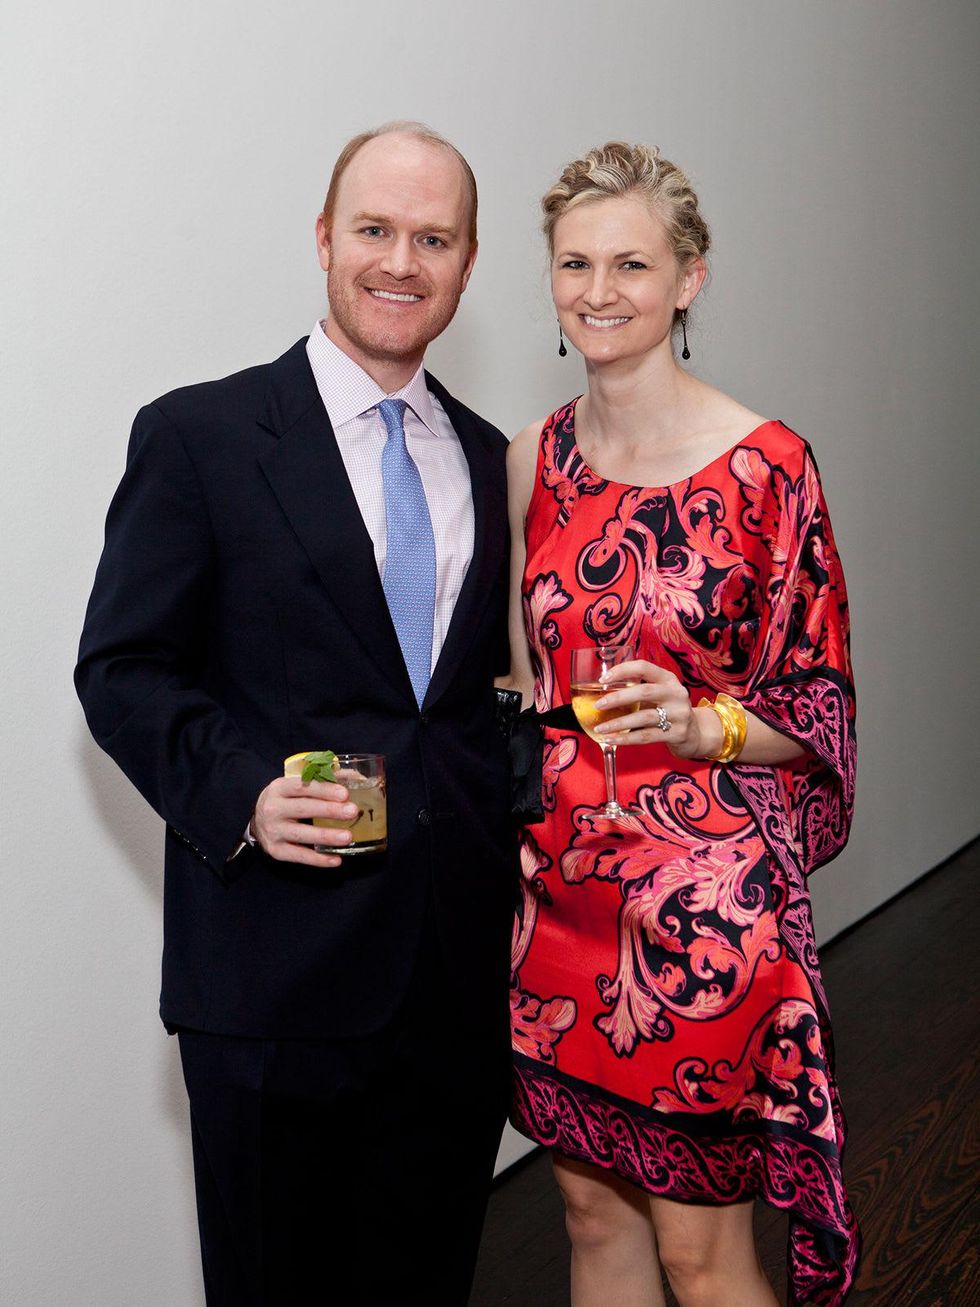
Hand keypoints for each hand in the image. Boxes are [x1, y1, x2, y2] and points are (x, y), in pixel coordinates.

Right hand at [251, 776, 357, 868]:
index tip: (344, 794)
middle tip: (352, 811)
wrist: (259, 821)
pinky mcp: (276, 851)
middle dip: (329, 810)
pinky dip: (318, 859)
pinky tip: (336, 859)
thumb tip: (355, 777)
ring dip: (326, 836)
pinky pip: (299, 856)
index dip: (324, 790)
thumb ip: (324, 780)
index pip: (302, 786)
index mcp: (279, 788)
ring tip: (347, 837)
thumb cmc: (287, 799)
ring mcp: (273, 831)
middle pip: (303, 809)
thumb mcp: (297, 784)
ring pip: (302, 834)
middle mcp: (273, 809)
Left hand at [592, 660, 717, 760]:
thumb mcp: (659, 694)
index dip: (622, 670)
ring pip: (643, 717)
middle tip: (599, 705)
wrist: (696, 733)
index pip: (644, 667)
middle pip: (644, 691)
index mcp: (668, 679)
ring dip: (618, 723)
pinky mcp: (677, 733)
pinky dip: (626, 739)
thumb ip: (638, 689)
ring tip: (600, 728)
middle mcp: (676, 694)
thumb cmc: (668, 710)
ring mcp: (679, 714)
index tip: (603, 679)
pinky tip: (611, 740)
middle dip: (618, 698)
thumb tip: (602, 690)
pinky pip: (646, 736)